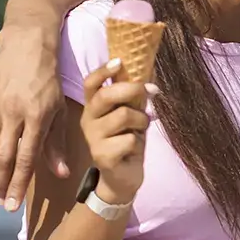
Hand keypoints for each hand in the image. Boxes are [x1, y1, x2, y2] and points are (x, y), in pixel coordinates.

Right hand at [0, 28, 69, 211]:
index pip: (25, 159)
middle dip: (2, 185)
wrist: (26, 45)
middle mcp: (12, 115)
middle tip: (3, 204)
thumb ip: (57, 143)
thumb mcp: (59, 109)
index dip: (19, 185)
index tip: (13, 205)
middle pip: (3, 159)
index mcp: (36, 117)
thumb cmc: (48, 79)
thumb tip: (61, 174)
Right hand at [79, 59, 150, 205]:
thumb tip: (150, 73)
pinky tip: (134, 149)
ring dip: (141, 120)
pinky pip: (129, 139)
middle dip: (132, 90)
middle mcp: (88, 120)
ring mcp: (93, 138)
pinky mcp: (102, 156)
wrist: (122, 178)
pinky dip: (139, 142)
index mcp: (93, 106)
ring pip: (123, 116)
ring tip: (141, 127)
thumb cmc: (127, 141)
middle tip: (149, 92)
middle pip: (106, 95)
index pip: (91, 83)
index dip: (103, 70)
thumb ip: (135, 96)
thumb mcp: (131, 114)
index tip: (120, 61)